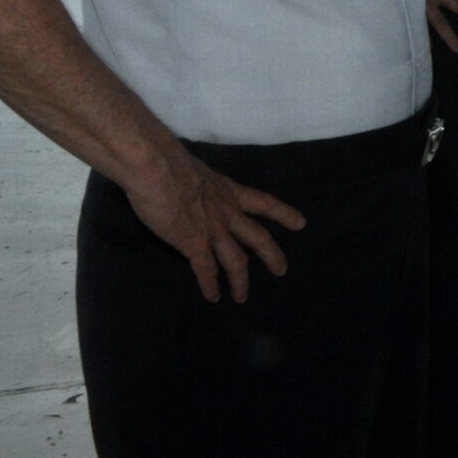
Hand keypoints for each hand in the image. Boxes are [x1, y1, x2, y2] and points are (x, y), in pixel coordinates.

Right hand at [124, 147, 306, 303]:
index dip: (283, 213)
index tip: (301, 223)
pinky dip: (210, 285)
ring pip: (237, 261)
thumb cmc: (168, 159)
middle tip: (282, 270)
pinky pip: (206, 270)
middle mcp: (227, 212)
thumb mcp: (196, 168)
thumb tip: (189, 185)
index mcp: (228, 190)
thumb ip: (198, 182)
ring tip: (242, 297)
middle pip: (258, 238)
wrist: (156, 166)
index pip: (264, 203)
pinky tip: (213, 297)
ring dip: (241, 281)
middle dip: (272, 255)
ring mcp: (213, 230)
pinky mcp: (193, 243)